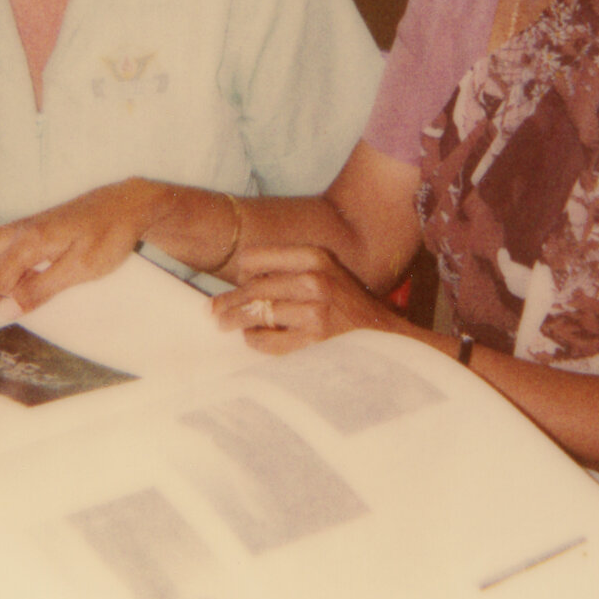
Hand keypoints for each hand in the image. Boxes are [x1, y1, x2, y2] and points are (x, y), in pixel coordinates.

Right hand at [0, 180, 164, 354]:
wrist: (127, 205)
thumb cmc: (109, 233)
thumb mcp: (81, 267)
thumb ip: (41, 288)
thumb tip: (7, 309)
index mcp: (27, 240)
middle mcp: (16, 233)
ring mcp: (20, 233)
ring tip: (8, 305)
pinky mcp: (28, 238)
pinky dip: (0, 277)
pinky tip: (25, 292)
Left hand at [212, 245, 419, 354]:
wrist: (385, 338)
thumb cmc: (348, 306)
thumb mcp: (327, 274)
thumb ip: (290, 272)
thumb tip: (239, 281)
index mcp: (315, 257)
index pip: (255, 258)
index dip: (241, 271)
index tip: (237, 283)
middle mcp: (313, 280)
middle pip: (252, 288)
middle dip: (228, 301)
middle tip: (213, 311)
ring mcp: (313, 312)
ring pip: (255, 313)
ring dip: (235, 319)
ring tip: (224, 323)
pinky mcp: (311, 341)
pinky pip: (265, 340)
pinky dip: (254, 340)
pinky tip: (254, 338)